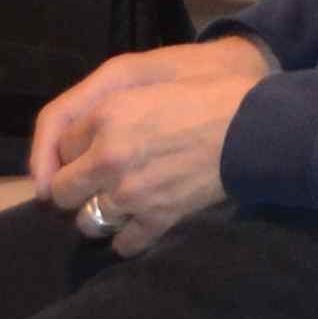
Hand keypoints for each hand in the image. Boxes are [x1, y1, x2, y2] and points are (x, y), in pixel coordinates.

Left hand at [29, 35, 273, 255]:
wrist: (257, 125)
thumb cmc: (212, 88)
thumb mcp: (155, 74)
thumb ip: (109, 100)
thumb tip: (80, 130)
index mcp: (107, 115)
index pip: (60, 145)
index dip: (75, 147)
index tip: (91, 147)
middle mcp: (109, 157)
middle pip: (62, 190)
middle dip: (75, 186)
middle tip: (96, 180)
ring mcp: (131, 194)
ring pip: (86, 221)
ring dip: (98, 213)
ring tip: (118, 202)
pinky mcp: (157, 219)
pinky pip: (123, 243)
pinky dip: (128, 237)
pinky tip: (140, 221)